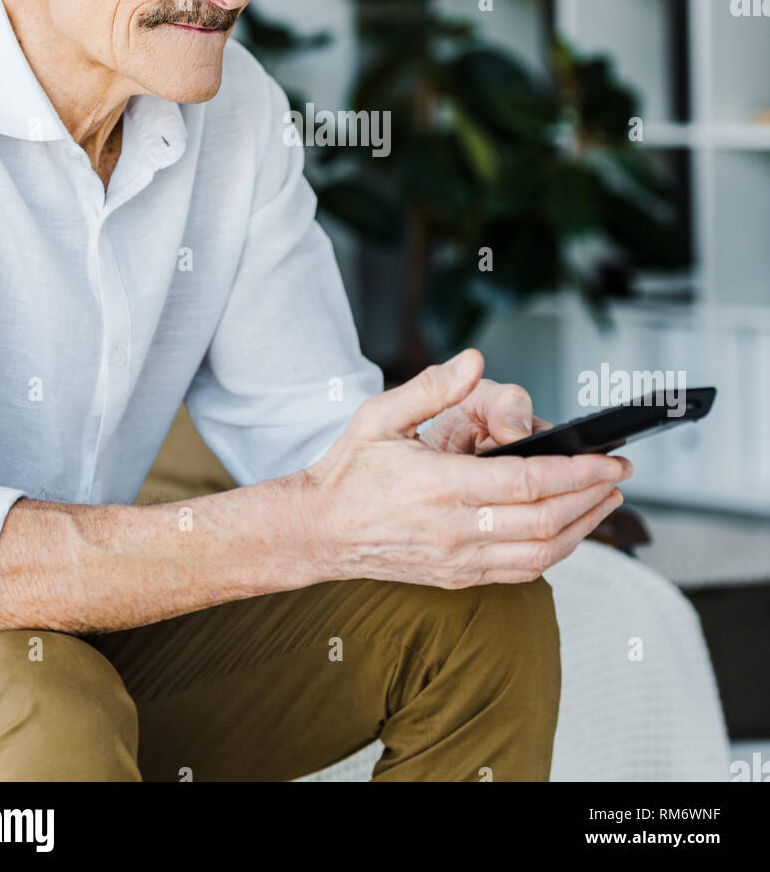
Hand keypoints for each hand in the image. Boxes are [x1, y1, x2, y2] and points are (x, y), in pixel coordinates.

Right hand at [305, 350, 631, 588]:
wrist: (318, 531)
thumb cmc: (350, 469)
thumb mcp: (381, 415)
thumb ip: (432, 386)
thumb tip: (473, 359)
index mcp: (439, 486)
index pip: (529, 483)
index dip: (578, 473)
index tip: (610, 460)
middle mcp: (453, 530)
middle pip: (546, 521)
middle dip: (592, 498)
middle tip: (619, 477)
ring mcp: (457, 560)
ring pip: (540, 555)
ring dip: (583, 529)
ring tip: (605, 503)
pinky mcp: (456, 577)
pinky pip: (520, 572)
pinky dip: (554, 553)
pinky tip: (567, 531)